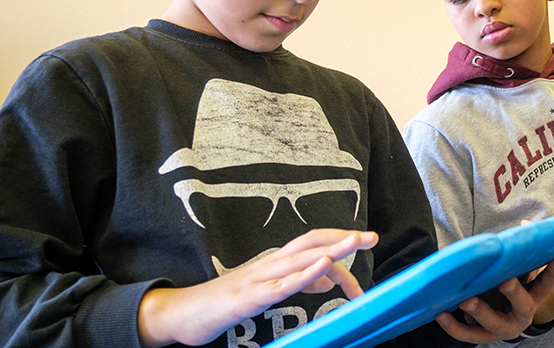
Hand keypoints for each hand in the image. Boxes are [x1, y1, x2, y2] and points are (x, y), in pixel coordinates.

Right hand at [137, 229, 377, 346]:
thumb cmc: (225, 303)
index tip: (367, 241)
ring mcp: (258, 278)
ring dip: (330, 249)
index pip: (312, 243)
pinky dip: (304, 274)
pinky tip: (322, 267)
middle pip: (310, 242)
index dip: (340, 239)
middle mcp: (268, 263)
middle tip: (372, 237)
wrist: (182, 315)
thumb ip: (299, 281)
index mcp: (274, 262)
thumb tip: (328, 276)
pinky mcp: (248, 298)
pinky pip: (280, 284)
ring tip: (355, 243)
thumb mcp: (267, 291)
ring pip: (298, 258)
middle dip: (343, 237)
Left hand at [435, 256, 553, 342]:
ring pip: (493, 323)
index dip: (551, 271)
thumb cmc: (510, 289)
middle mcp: (522, 315)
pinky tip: (441, 314)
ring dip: (480, 312)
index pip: (545, 284)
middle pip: (523, 305)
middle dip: (514, 293)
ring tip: (465, 300)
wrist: (502, 321)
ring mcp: (503, 328)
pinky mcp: (484, 336)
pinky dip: (454, 326)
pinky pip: (468, 334)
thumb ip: (521, 253)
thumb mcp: (518, 273)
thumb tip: (524, 225)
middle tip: (505, 282)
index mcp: (533, 297)